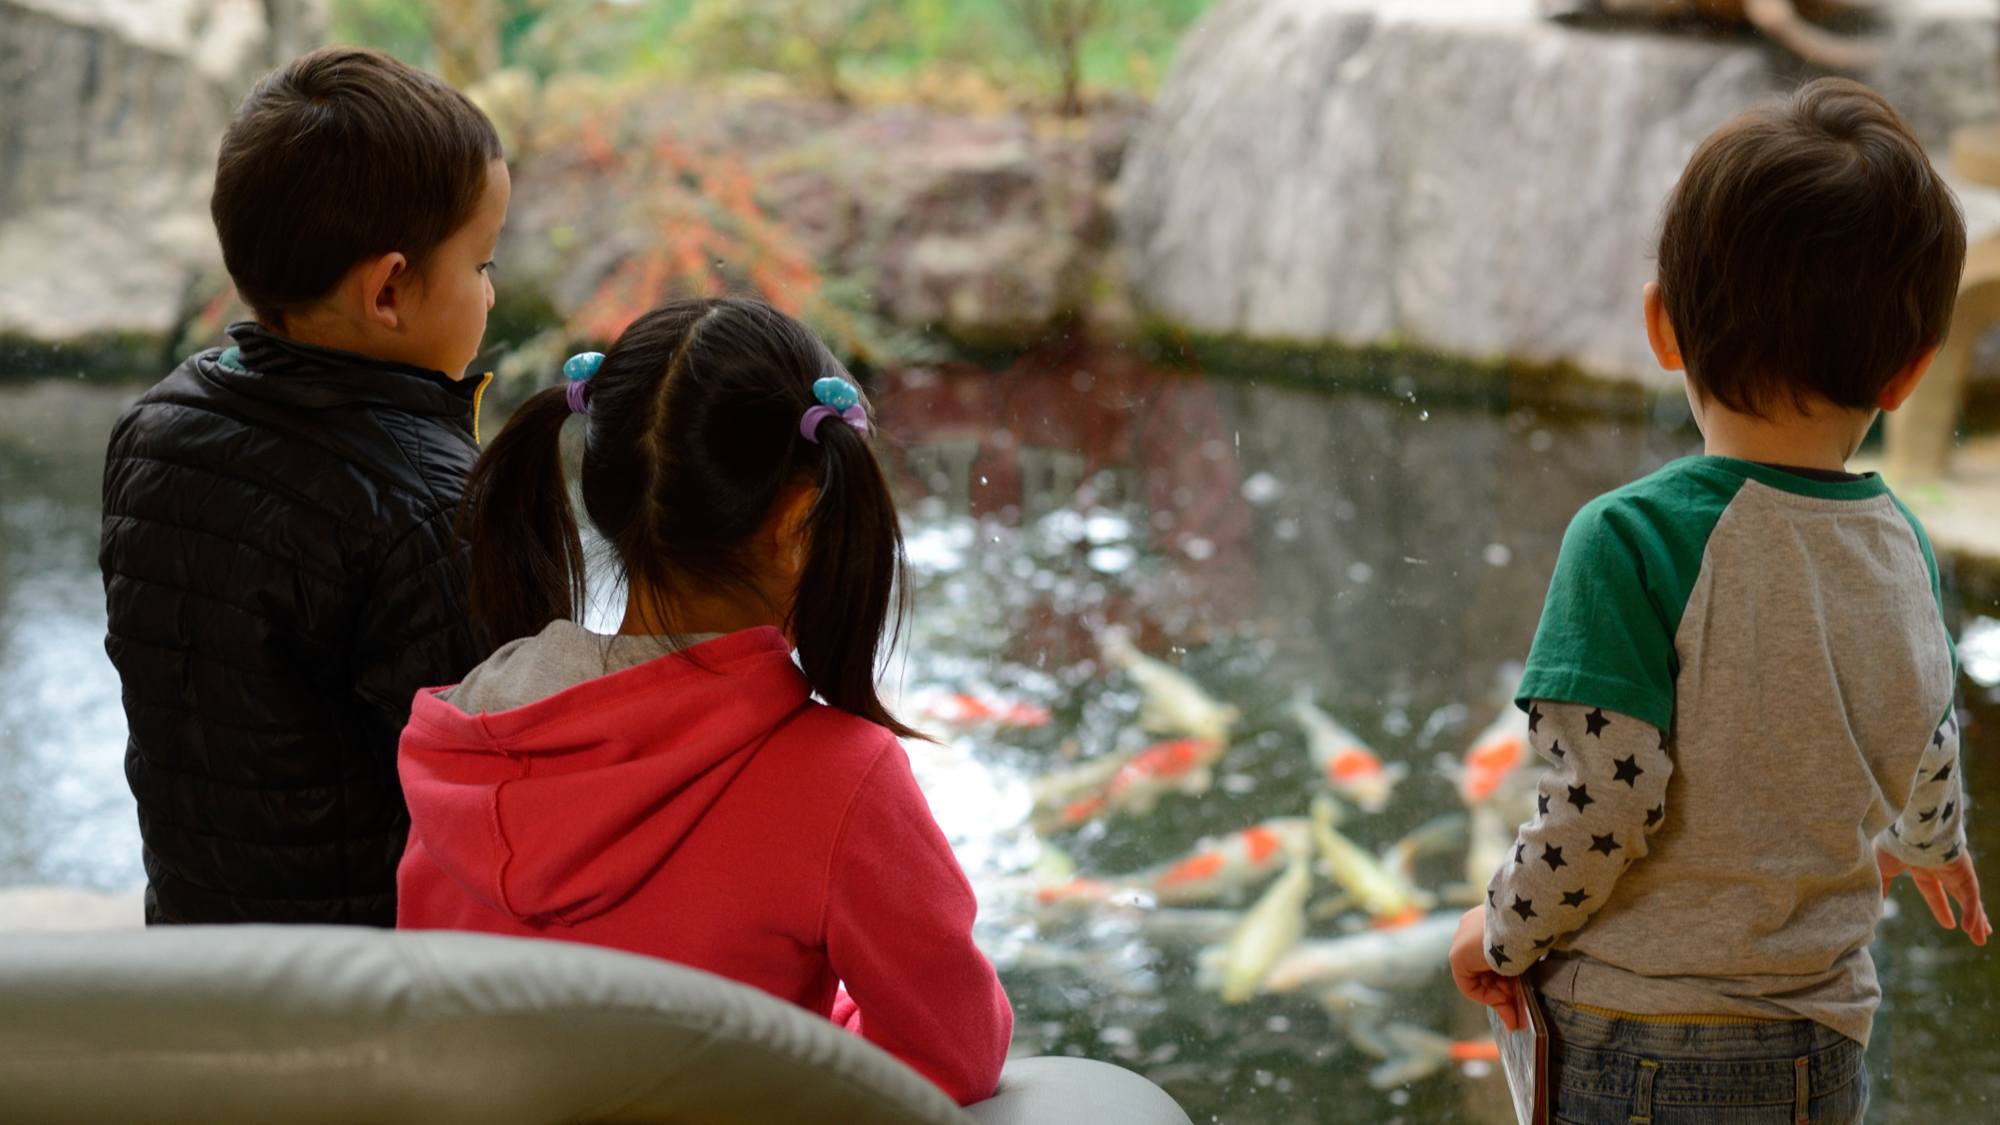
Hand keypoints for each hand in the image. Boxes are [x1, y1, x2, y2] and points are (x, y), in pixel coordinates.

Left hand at [1450, 906, 1524, 1030]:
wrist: (1518, 920)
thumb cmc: (1529, 928)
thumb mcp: (1525, 951)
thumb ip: (1521, 970)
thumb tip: (1528, 997)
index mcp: (1485, 921)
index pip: (1491, 958)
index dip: (1507, 981)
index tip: (1521, 995)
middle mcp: (1469, 930)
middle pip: (1485, 972)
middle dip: (1504, 997)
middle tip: (1518, 1016)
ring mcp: (1461, 942)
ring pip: (1478, 980)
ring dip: (1497, 1001)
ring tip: (1514, 1017)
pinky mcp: (1457, 956)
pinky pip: (1467, 984)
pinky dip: (1485, 996)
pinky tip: (1503, 1000)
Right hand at [1878, 845, 1991, 945]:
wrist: (1908, 827)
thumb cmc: (1892, 844)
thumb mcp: (1882, 869)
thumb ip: (1883, 888)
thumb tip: (1874, 905)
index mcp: (1921, 867)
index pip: (1934, 892)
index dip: (1941, 908)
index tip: (1950, 924)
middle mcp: (1941, 868)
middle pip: (1959, 896)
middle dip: (1969, 915)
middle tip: (1978, 934)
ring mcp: (1955, 869)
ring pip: (1970, 898)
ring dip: (1977, 919)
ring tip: (1982, 939)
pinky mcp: (1964, 871)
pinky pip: (1971, 896)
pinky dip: (1972, 913)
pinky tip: (1972, 929)